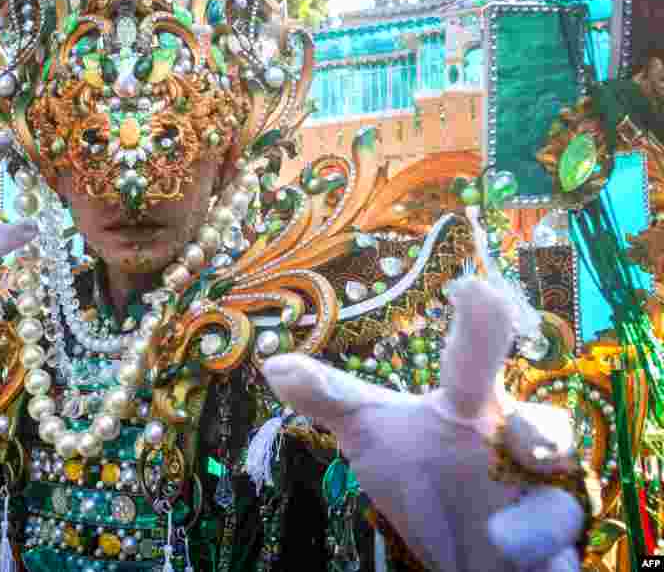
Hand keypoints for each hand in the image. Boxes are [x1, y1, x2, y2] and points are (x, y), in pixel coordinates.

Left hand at [263, 277, 584, 571]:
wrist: (465, 550)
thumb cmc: (422, 475)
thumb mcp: (371, 435)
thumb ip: (330, 398)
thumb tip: (274, 364)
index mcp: (469, 405)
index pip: (473, 362)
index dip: (480, 326)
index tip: (477, 289)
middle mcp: (514, 445)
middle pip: (544, 429)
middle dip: (542, 432)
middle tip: (531, 442)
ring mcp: (538, 497)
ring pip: (557, 504)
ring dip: (535, 520)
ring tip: (501, 538)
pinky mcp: (550, 548)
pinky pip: (560, 555)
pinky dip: (545, 558)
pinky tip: (523, 559)